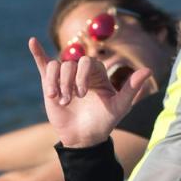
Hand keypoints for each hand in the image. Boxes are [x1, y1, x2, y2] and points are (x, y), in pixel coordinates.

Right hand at [28, 37, 149, 147]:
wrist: (84, 138)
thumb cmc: (104, 122)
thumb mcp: (120, 106)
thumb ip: (132, 87)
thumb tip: (148, 70)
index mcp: (97, 73)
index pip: (86, 61)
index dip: (82, 75)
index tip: (81, 94)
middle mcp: (80, 72)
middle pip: (70, 64)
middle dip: (69, 81)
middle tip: (71, 99)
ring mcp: (64, 77)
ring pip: (56, 67)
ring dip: (56, 83)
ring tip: (59, 100)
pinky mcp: (50, 84)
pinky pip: (43, 65)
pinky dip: (37, 53)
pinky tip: (32, 42)